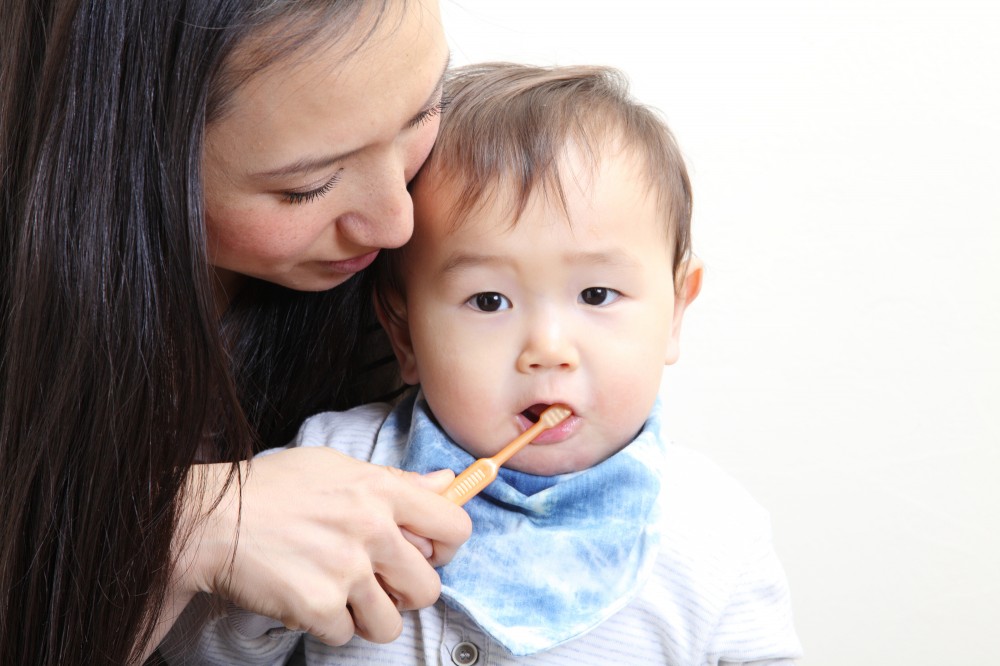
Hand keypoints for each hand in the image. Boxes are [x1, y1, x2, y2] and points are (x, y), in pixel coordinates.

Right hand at [176, 448, 470, 645]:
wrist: (210, 519)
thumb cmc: (272, 488)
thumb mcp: (336, 467)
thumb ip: (396, 480)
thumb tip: (447, 482)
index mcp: (381, 491)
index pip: (455, 527)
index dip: (445, 548)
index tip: (425, 553)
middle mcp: (372, 530)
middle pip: (428, 588)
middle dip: (406, 593)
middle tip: (377, 583)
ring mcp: (346, 571)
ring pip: (391, 624)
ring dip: (367, 617)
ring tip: (339, 595)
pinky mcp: (318, 606)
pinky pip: (345, 637)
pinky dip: (326, 625)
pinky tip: (305, 597)